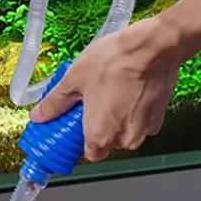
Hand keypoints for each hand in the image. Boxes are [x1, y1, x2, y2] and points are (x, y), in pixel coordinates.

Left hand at [29, 17, 182, 161]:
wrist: (154, 46)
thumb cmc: (117, 60)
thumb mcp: (74, 78)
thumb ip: (55, 102)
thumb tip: (41, 114)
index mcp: (101, 134)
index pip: (88, 154)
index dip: (80, 139)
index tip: (75, 125)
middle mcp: (125, 137)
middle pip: (107, 141)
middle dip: (98, 123)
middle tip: (91, 100)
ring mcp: (145, 128)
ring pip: (125, 130)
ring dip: (117, 115)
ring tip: (110, 89)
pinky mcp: (159, 115)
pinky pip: (141, 119)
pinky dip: (134, 108)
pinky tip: (127, 87)